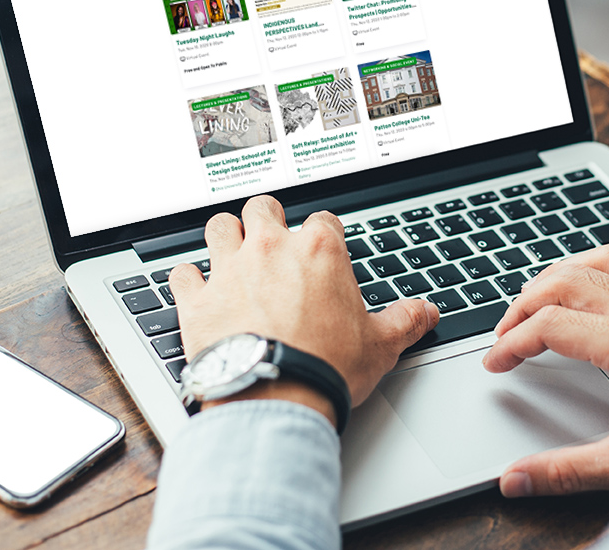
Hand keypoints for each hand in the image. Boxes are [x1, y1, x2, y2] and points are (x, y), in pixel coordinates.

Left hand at [169, 196, 439, 419]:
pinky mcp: (197, 301)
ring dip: (226, 237)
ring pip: (219, 227)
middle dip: (267, 220)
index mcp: (318, 252)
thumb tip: (426, 312)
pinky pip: (182, 273)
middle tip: (273, 242)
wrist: (275, 401)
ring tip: (233, 253)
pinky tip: (197, 289)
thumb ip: (406, 320)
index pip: (322, 221)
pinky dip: (188, 279)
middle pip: (262, 208)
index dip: (323, 235)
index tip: (323, 253)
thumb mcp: (380, 345)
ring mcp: (230, 271)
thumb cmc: (326, 369)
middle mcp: (270, 250)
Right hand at [482, 245, 608, 496]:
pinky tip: (584, 294)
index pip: (551, 325)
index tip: (497, 363)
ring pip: (595, 263)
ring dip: (555, 279)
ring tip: (532, 305)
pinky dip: (591, 272)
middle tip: (504, 335)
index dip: (512, 343)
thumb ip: (564, 471)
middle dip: (522, 305)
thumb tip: (515, 479)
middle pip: (565, 283)